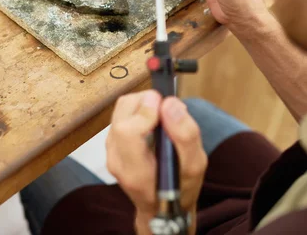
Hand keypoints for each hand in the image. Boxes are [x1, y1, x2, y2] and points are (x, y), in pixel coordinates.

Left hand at [106, 90, 206, 233]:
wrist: (159, 207)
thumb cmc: (178, 189)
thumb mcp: (195, 167)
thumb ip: (185, 135)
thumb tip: (170, 103)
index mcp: (136, 172)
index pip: (127, 131)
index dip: (146, 111)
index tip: (165, 106)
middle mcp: (116, 159)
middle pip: (122, 111)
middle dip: (147, 100)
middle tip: (167, 108)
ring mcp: (110, 150)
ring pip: (121, 108)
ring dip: (143, 104)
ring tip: (163, 116)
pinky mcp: (111, 142)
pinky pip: (122, 113)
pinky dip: (139, 109)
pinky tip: (153, 121)